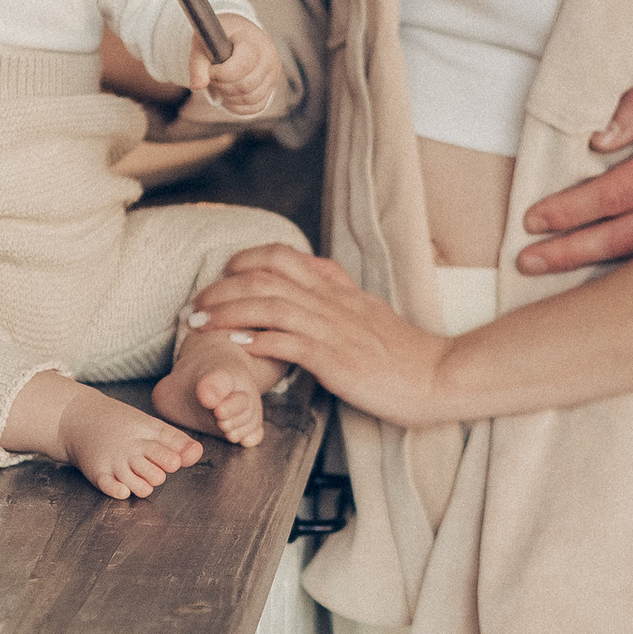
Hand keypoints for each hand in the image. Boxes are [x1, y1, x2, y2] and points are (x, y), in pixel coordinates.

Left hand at [187, 247, 455, 426]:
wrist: (437, 376)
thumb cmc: (405, 355)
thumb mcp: (370, 315)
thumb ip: (340, 300)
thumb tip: (314, 291)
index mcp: (340, 290)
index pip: (286, 257)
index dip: (248, 260)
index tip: (225, 273)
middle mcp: (333, 303)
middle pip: (267, 278)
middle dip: (222, 288)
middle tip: (195, 304)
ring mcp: (333, 329)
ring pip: (270, 306)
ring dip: (228, 312)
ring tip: (199, 324)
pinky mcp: (336, 359)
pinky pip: (289, 343)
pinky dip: (258, 340)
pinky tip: (236, 344)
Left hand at [194, 18, 285, 120]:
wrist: (237, 35)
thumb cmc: (221, 37)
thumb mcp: (204, 43)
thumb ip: (198, 63)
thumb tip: (197, 85)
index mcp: (254, 41)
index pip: (242, 65)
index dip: (221, 73)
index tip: (211, 70)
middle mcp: (269, 58)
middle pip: (246, 85)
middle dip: (223, 86)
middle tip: (214, 78)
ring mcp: (272, 75)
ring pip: (250, 99)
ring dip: (229, 97)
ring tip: (220, 84)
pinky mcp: (270, 89)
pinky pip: (255, 107)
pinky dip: (237, 105)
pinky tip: (228, 94)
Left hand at [517, 39, 632, 270]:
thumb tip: (597, 140)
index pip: (616, 194)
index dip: (572, 210)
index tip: (531, 219)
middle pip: (628, 236)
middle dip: (573, 251)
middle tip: (526, 261)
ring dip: (596, 263)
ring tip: (549, 267)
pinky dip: (629, 262)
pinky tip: (596, 265)